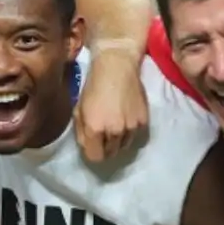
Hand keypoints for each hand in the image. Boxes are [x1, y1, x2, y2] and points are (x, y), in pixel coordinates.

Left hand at [75, 45, 147, 163]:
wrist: (117, 67)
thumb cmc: (94, 86)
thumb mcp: (79, 109)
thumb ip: (82, 132)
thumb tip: (86, 146)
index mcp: (96, 129)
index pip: (96, 157)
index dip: (92, 152)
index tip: (93, 143)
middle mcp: (115, 132)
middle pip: (111, 154)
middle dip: (105, 147)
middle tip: (103, 133)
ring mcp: (132, 128)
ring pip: (124, 146)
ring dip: (118, 140)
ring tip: (116, 124)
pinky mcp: (144, 121)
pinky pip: (136, 135)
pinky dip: (130, 131)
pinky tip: (126, 118)